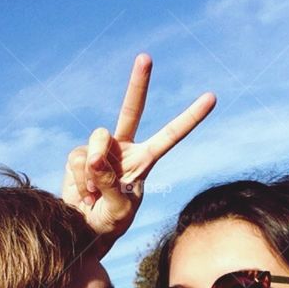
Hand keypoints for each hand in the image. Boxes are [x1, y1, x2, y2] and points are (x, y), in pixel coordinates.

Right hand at [62, 54, 215, 255]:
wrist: (84, 230)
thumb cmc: (110, 223)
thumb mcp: (119, 210)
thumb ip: (110, 184)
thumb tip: (93, 158)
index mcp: (145, 159)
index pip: (171, 135)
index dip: (190, 117)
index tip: (212, 97)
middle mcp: (123, 148)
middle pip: (131, 109)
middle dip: (139, 83)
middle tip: (146, 57)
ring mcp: (100, 150)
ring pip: (96, 140)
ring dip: (92, 171)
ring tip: (94, 195)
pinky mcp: (78, 156)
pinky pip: (76, 160)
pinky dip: (79, 181)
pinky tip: (83, 195)